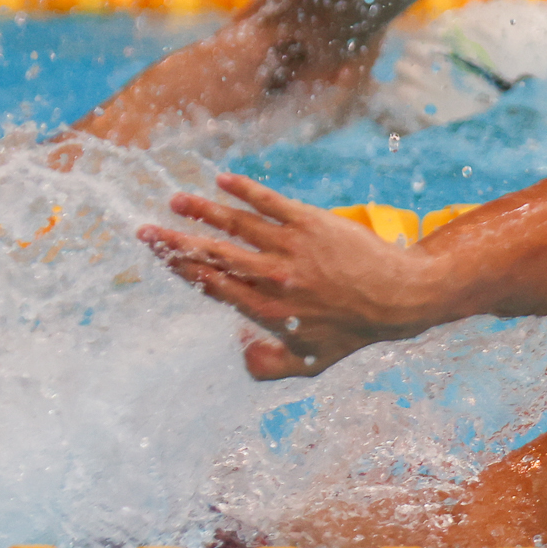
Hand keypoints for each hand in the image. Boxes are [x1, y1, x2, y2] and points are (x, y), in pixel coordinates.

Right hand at [138, 173, 410, 379]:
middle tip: (146, 231)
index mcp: (267, 309)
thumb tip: (237, 350)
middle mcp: (274, 277)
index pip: (213, 284)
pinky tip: (222, 181)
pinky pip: (270, 202)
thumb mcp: (311, 362)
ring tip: (175, 201)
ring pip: (237, 224)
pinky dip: (244, 190)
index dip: (183, 269)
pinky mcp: (310, 222)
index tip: (161, 256)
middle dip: (176, 242)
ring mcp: (291, 247)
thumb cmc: (353, 330)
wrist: (400, 296)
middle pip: (214, 254)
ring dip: (202, 210)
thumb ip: (268, 366)